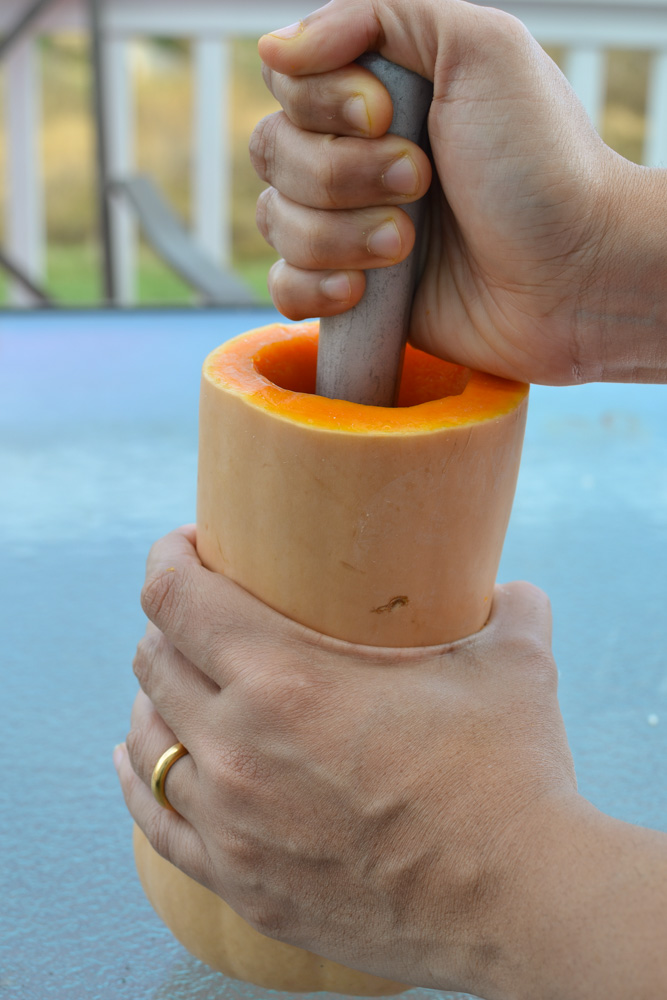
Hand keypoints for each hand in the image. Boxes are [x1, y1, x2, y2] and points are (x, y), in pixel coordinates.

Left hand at [115, 526, 579, 994]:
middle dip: (168, 624)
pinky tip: (133, 759)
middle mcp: (238, 747)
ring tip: (176, 681)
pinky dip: (138, 778)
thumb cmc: (512, 775)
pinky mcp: (242, 882)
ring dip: (152, 697)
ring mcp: (232, 824)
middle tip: (202, 615)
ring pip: (147, 739)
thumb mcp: (513, 665)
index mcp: (285, 678)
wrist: (521, 902)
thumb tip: (513, 591)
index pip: (176, 598)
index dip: (169, 559)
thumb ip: (509, 608)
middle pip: (154, 662)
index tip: (189, 546)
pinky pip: (155, 821)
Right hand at [251, 0, 665, 384]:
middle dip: (343, 173)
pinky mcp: (354, 295)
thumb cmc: (540, 164)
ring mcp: (351, 227)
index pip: (289, 80)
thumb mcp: (480, 47)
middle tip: (421, 182)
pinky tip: (363, 292)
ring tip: (408, 244)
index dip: (322, 101)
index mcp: (380, 91)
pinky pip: (285, 287)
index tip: (386, 116)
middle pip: (274, 150)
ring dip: (341, 235)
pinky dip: (315, 288)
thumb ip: (381, 14)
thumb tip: (275, 48)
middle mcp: (357, 155)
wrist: (571, 277)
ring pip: (275, 220)